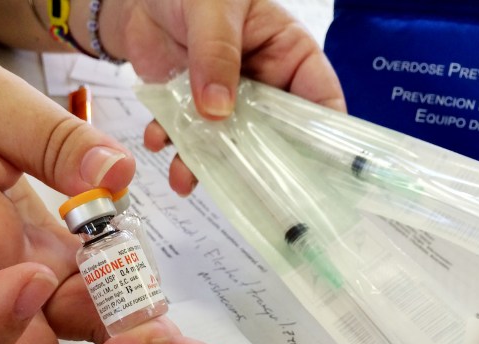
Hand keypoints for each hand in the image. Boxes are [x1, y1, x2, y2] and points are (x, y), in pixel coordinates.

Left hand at [103, 0, 345, 195]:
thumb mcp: (213, 9)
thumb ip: (217, 53)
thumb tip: (217, 110)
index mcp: (289, 55)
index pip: (319, 102)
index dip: (321, 140)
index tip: (310, 172)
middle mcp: (264, 85)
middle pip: (274, 136)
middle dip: (258, 164)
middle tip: (247, 191)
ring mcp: (227, 101)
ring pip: (228, 145)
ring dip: (207, 163)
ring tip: (184, 176)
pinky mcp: (192, 110)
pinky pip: (188, 139)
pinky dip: (173, 146)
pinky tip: (157, 139)